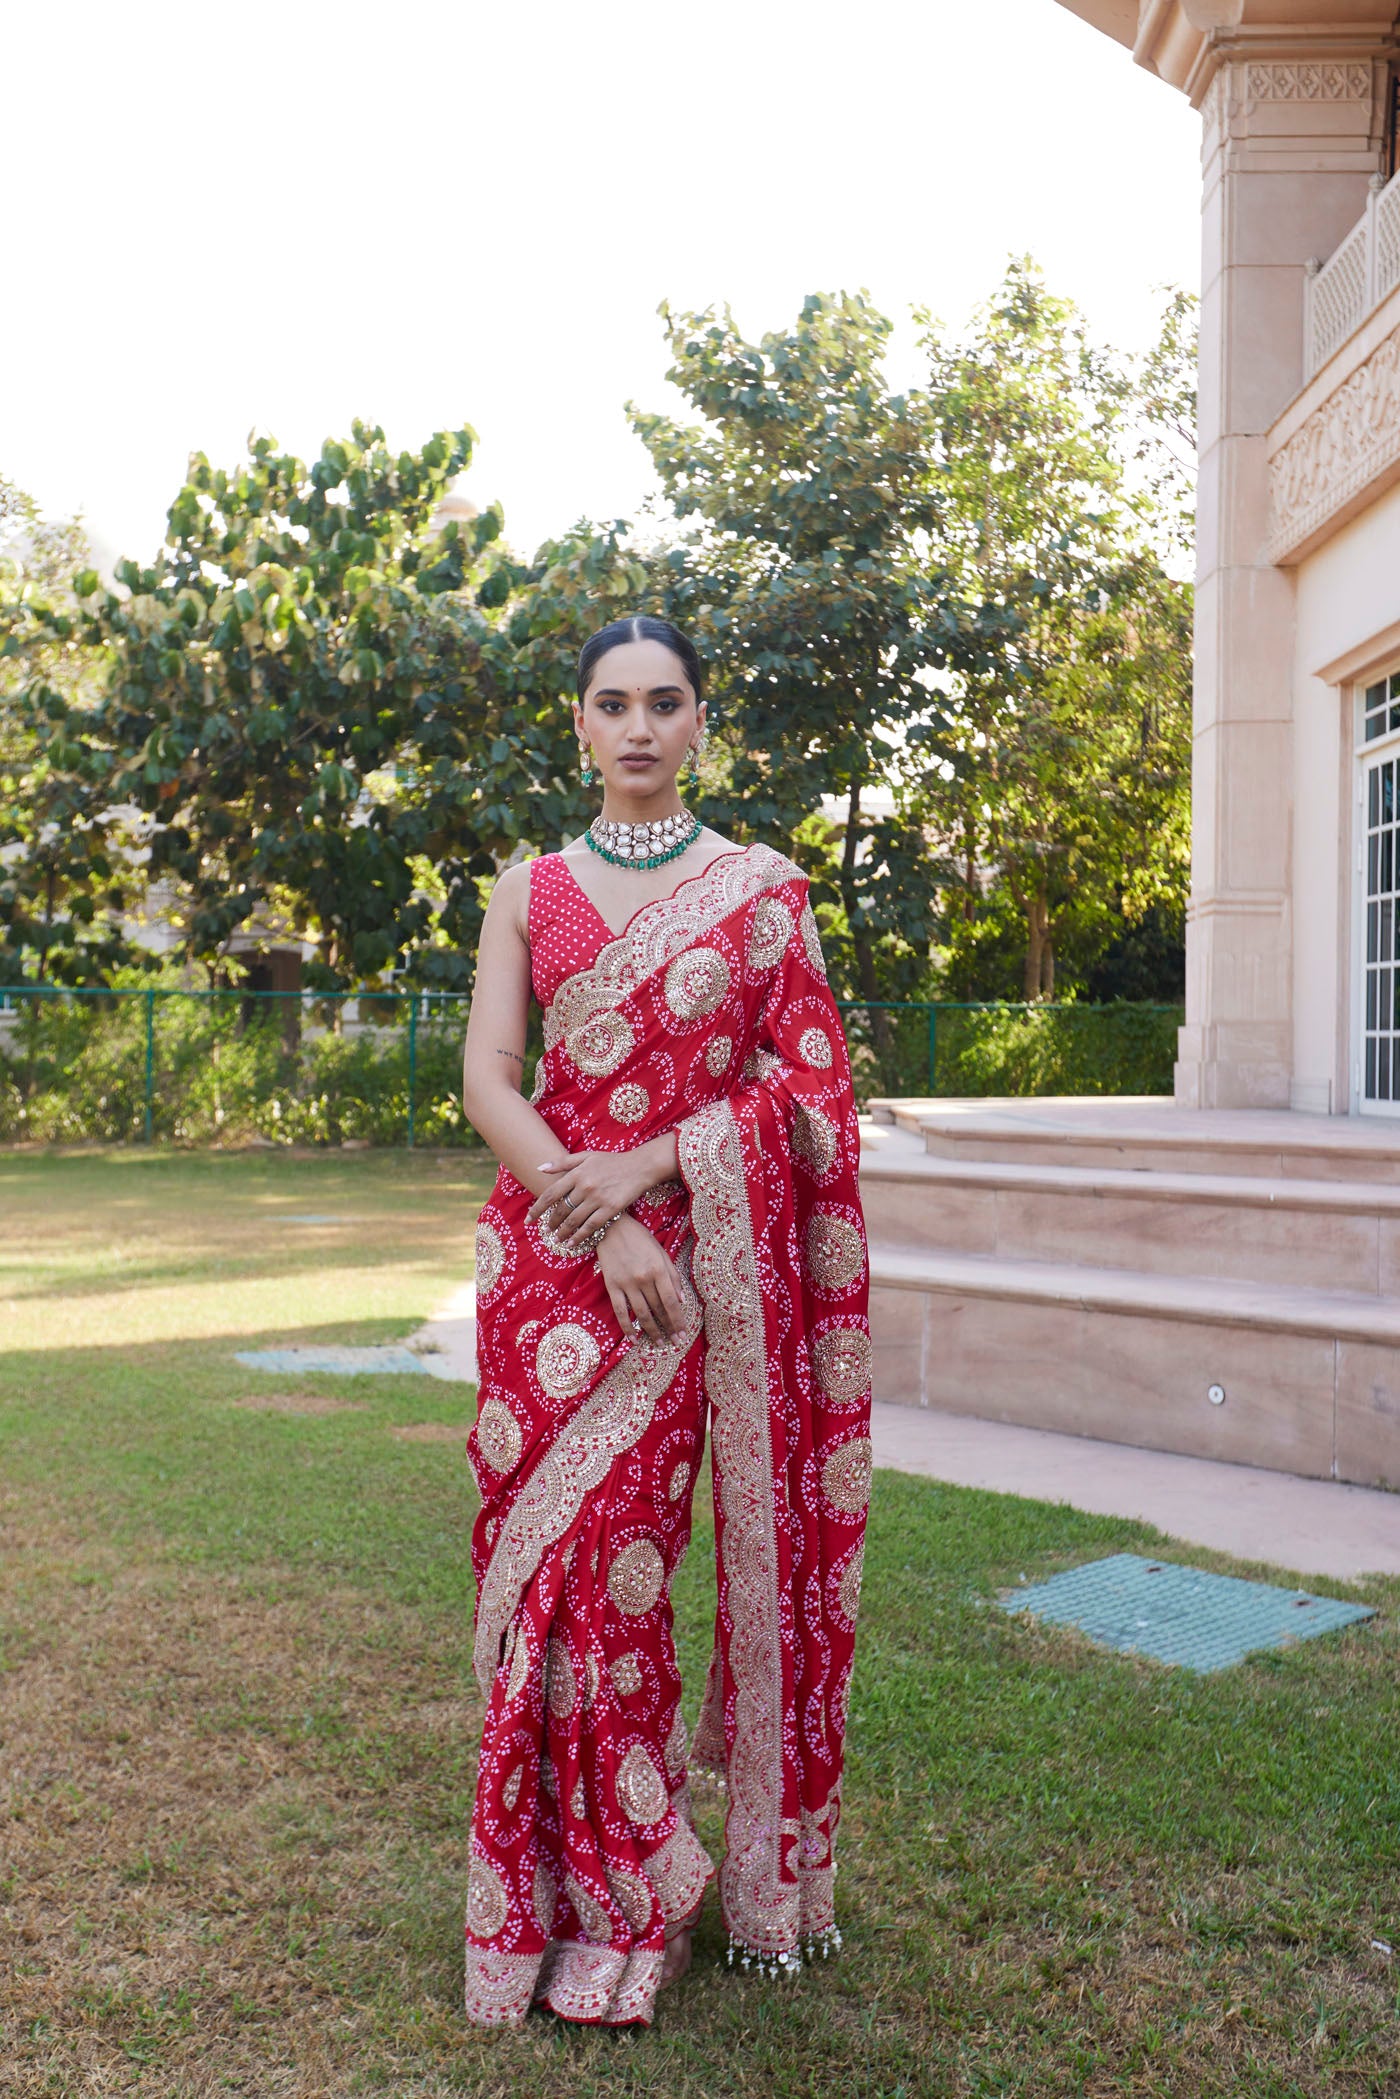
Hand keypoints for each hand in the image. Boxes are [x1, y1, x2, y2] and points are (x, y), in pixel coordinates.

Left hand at [526, 1137, 676, 1249]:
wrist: (639, 1167)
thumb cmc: (612, 1161)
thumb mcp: (586, 1156)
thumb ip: (562, 1162)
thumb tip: (539, 1168)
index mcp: (577, 1174)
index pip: (550, 1194)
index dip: (537, 1209)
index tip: (529, 1220)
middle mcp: (585, 1187)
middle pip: (561, 1210)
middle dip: (550, 1223)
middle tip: (545, 1231)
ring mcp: (597, 1199)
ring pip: (573, 1221)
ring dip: (562, 1232)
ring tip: (555, 1239)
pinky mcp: (610, 1209)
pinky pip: (590, 1227)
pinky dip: (579, 1237)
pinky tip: (571, 1243)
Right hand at [596, 1214, 687, 1342]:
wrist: (611, 1227)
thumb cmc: (640, 1238)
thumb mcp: (661, 1252)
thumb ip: (673, 1275)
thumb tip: (683, 1299)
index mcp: (658, 1269)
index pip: (671, 1301)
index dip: (679, 1320)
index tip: (684, 1334)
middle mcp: (644, 1278)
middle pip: (659, 1309)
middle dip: (669, 1328)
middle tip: (676, 1342)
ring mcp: (627, 1283)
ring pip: (642, 1314)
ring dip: (652, 1331)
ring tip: (660, 1343)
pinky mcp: (612, 1286)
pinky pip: (621, 1311)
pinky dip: (627, 1328)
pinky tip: (634, 1340)